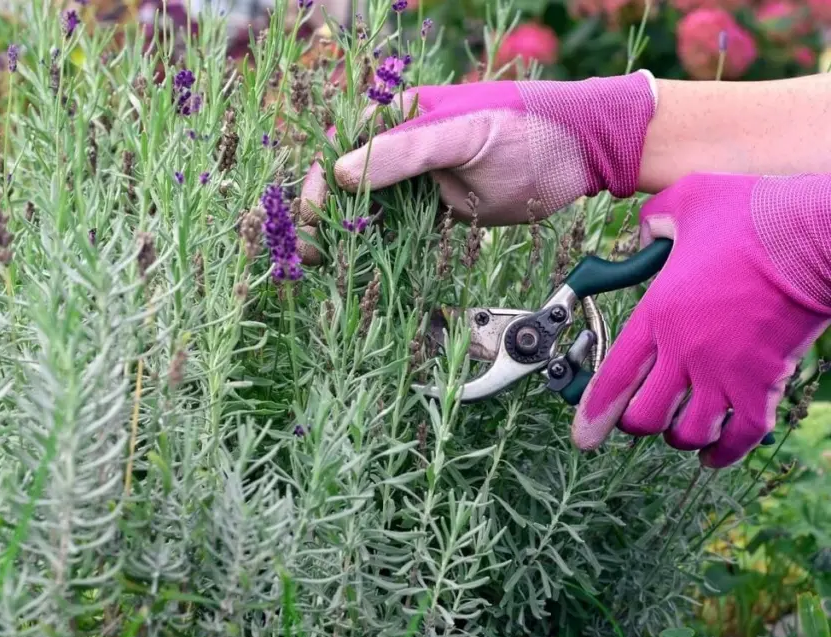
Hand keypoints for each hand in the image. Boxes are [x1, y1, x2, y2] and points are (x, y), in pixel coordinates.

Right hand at [297, 70, 657, 264]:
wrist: (583, 154)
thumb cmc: (526, 127)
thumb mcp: (463, 134)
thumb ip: (404, 153)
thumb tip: (341, 176)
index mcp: (402, 114)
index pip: (344, 145)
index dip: (322, 181)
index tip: (311, 216)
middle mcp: (405, 146)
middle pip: (349, 181)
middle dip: (325, 216)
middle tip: (308, 252)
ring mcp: (421, 179)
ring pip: (369, 208)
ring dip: (346, 237)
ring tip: (324, 265)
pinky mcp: (439, 208)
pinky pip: (399, 228)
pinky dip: (379, 247)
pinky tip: (360, 268)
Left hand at [572, 172, 830, 466]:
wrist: (819, 234)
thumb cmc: (755, 215)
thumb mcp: (687, 201)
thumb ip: (652, 223)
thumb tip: (643, 239)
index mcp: (659, 313)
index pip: (613, 378)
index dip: (592, 413)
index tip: (582, 435)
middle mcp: (687, 352)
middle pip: (645, 417)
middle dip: (634, 421)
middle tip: (636, 413)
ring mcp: (727, 373)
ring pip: (688, 433)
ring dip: (678, 434)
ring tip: (677, 423)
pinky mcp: (767, 384)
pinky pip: (740, 437)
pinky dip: (723, 452)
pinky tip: (712, 453)